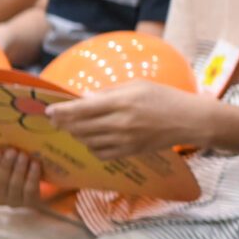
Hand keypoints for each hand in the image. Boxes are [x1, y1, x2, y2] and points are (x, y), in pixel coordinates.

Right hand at [0, 146, 51, 208]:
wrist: (40, 190)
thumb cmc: (20, 170)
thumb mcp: (9, 162)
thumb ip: (1, 155)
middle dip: (5, 164)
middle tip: (12, 151)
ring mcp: (14, 202)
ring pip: (14, 185)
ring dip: (19, 168)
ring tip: (24, 155)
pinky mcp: (29, 203)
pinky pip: (29, 189)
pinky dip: (32, 176)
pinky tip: (35, 164)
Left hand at [44, 81, 201, 161]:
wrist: (188, 120)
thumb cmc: (164, 97)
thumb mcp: (137, 85)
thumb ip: (109, 92)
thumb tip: (85, 98)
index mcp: (121, 102)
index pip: (82, 108)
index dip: (62, 111)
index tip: (50, 111)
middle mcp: (120, 123)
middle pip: (80, 127)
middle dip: (65, 124)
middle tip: (57, 121)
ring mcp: (124, 140)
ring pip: (88, 142)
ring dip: (77, 135)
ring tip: (74, 129)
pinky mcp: (130, 152)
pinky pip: (101, 154)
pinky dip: (92, 148)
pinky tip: (92, 141)